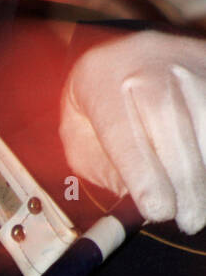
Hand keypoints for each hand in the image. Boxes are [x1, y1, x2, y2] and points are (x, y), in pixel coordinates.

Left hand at [60, 31, 205, 234]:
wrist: (123, 55)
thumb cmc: (99, 107)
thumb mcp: (81, 138)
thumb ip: (105, 169)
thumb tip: (139, 206)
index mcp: (102, 80)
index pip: (123, 129)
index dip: (144, 173)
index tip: (159, 212)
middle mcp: (146, 61)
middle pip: (171, 122)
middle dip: (184, 180)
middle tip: (189, 220)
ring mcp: (185, 61)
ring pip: (205, 116)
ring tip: (201, 208)